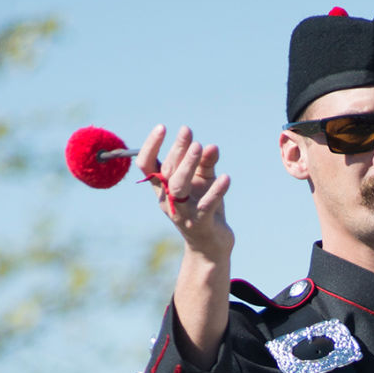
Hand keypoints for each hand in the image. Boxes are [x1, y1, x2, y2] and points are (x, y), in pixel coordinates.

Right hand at [136, 123, 233, 263]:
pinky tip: (226, 178)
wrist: (212, 245)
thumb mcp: (204, 181)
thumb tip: (211, 147)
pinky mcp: (200, 224)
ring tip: (201, 147)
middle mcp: (168, 200)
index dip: (150, 146)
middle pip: (167, 172)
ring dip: (189, 165)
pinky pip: (206, 205)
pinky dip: (216, 190)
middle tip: (188, 132)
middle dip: (178, 150)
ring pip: (179, 187)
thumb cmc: (204, 207)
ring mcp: (183, 214)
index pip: (147, 165)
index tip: (162, 127)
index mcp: (162, 188)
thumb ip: (207, 163)